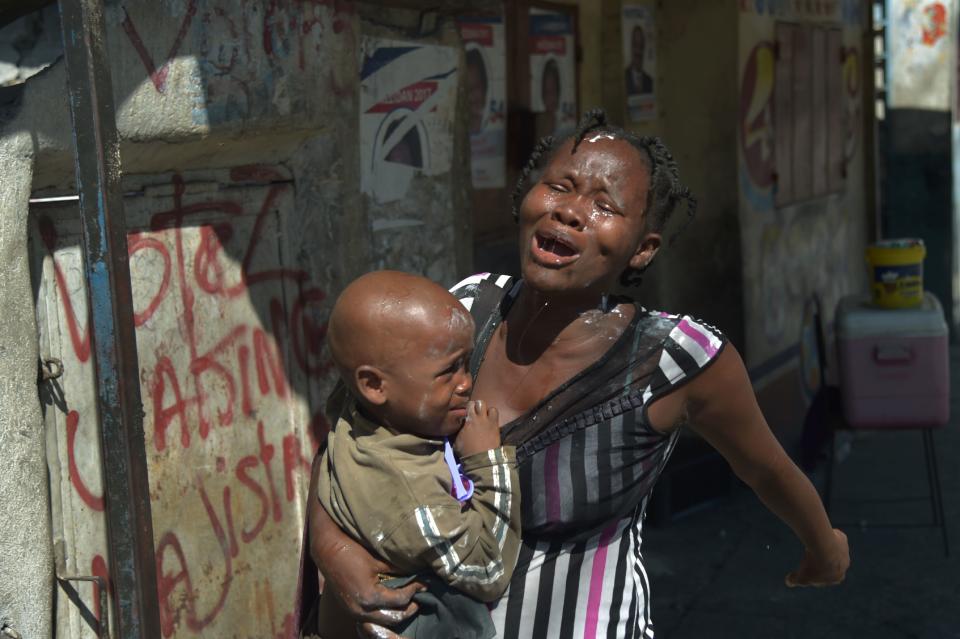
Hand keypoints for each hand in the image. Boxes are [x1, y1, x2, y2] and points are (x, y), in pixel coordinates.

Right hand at [309, 500, 422, 628]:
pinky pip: (370, 620)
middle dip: (409, 609)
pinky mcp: (350, 611)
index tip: (424, 583)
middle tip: (419, 598)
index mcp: (370, 597)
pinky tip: (390, 607)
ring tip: (407, 605)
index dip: (414, 590)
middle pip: (393, 618)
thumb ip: (396, 571)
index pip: (400, 599)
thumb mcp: (378, 561)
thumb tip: (415, 574)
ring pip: (381, 623)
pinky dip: (382, 615)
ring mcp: (354, 613)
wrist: (328, 551)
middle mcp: (362, 610)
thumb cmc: (353, 552)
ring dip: (395, 615)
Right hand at [453, 400, 500, 457]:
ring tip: (484, 415)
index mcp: (468, 420)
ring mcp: (488, 420)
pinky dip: (493, 414)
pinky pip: (495, 412)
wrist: (482, 458)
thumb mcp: (457, 441)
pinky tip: (491, 420)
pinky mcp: (495, 424)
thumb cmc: (467, 451)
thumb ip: (459, 431)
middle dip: (477, 405)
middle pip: (479, 402)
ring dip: (486, 410)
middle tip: (476, 411)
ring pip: (488, 406)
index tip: (467, 411)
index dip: (467, 407)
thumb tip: (460, 426)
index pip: (467, 406)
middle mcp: (478, 417)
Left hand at [785, 528, 848, 586]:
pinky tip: (817, 536)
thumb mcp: (801, 577)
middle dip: (821, 561)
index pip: (826, 578)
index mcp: (838, 577)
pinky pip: (833, 537)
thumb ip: (795, 580)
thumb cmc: (813, 565)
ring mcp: (845, 552)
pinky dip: (825, 537)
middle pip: (831, 564)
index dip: (814, 574)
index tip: (805, 569)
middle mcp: (845, 565)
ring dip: (823, 548)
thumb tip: (788, 582)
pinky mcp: (842, 539)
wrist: (824, 547)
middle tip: (809, 556)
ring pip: (833, 550)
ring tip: (811, 546)